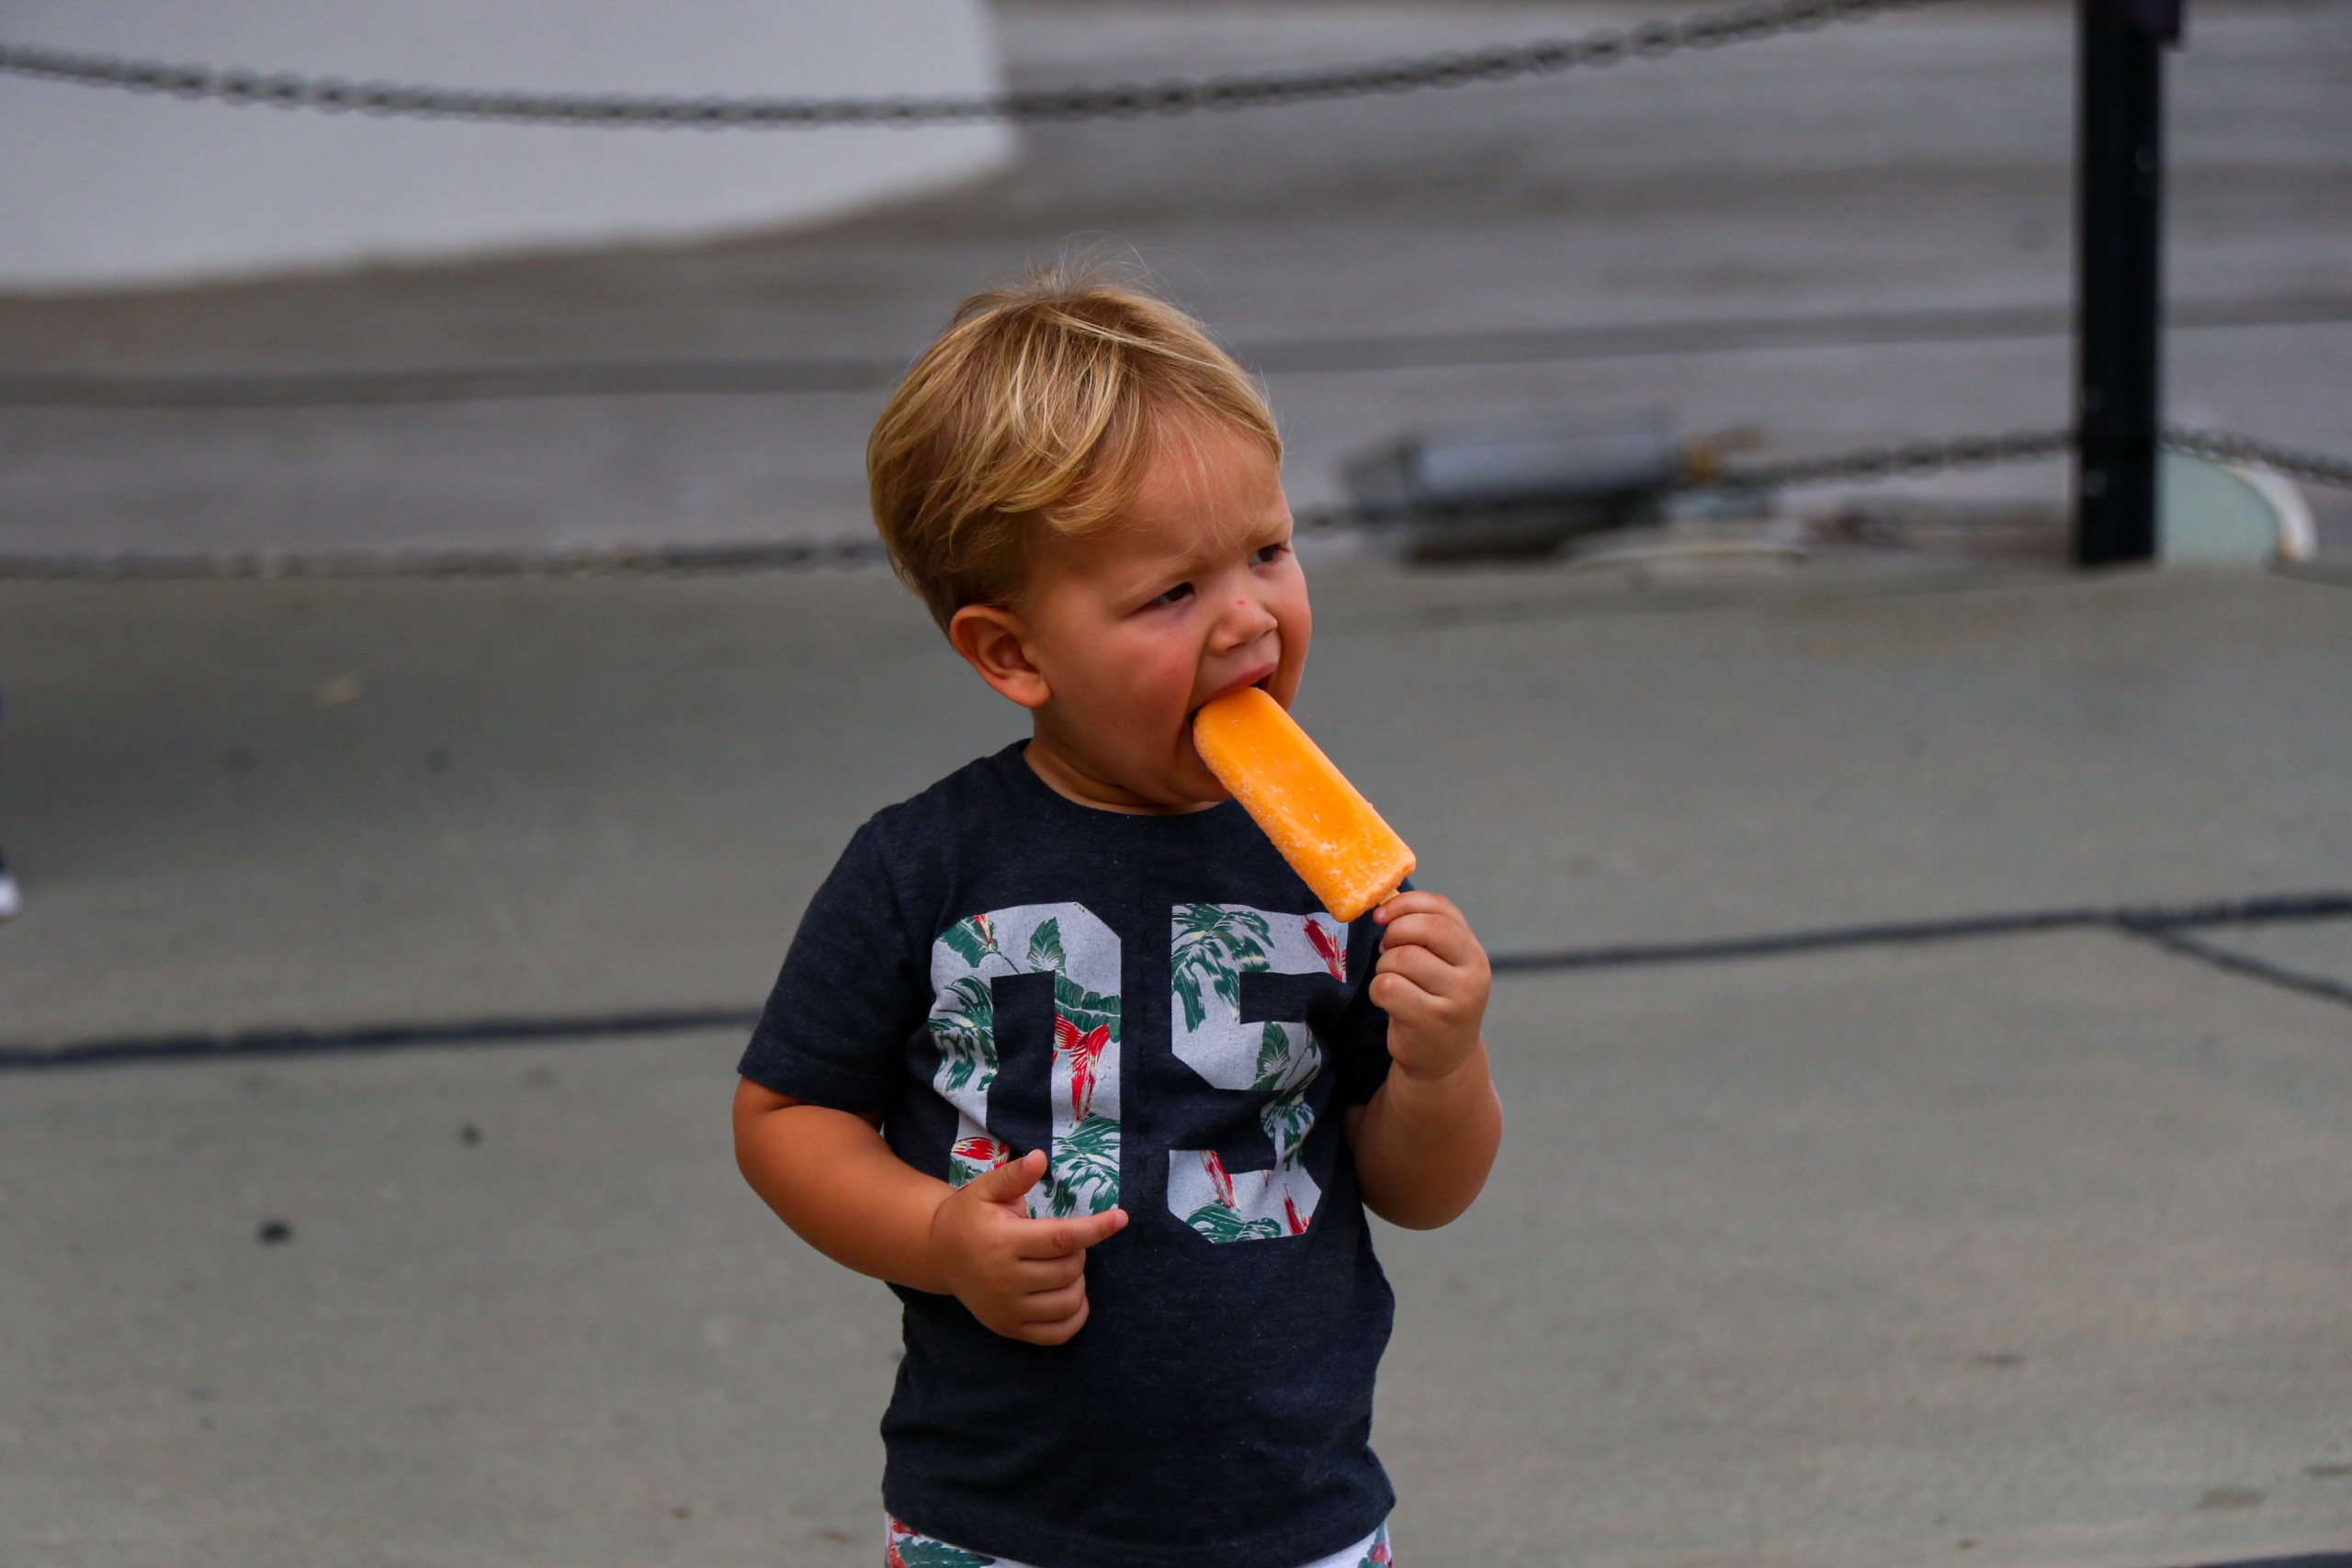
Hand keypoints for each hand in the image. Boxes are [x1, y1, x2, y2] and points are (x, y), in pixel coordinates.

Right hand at [927, 1150, 1126, 1344]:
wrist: (939, 1254)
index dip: (1096, 1228)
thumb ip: (1015, 1175)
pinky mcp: (1010, 1329)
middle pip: (1070, 1269)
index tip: (1121, 1218)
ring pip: (1069, 1302)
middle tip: (1063, 1240)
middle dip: (1079, 1251)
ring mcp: (1007, 1309)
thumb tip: (1041, 1157)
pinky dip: (1076, 1315)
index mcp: (1002, 1242)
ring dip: (1079, 1281)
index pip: (1061, 1238)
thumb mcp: (986, 1189)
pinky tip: (1071, 1294)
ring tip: (1063, 1265)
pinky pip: (1058, 1333)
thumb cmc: (970, 1216)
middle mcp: (1004, 1281)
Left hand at [1370, 891, 1490, 1083]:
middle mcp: (1474, 973)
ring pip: (1402, 958)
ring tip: (1391, 981)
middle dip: (1394, 934)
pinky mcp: (1433, 1021)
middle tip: (1386, 951)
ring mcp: (1457, 999)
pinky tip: (1387, 1001)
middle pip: (1424, 929)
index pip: (1441, 909)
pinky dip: (1378, 990)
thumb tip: (1385, 901)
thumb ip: (1425, 933)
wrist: (1443, 1059)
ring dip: (1384, 967)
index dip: (1405, 904)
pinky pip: (1388, 986)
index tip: (1382, 915)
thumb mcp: (1442, 965)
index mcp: (1474, 952)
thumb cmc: (1433, 1001)